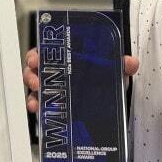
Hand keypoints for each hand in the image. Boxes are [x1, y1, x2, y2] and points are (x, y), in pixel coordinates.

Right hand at [23, 47, 138, 114]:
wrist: (108, 105)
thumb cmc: (104, 82)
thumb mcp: (112, 71)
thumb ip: (121, 65)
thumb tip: (130, 62)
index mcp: (66, 59)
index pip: (45, 51)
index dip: (37, 53)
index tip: (36, 58)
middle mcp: (55, 72)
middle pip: (34, 69)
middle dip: (31, 73)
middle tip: (36, 79)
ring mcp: (51, 89)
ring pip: (34, 87)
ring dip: (32, 92)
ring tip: (37, 99)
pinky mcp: (52, 106)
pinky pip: (39, 105)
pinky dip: (36, 107)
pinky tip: (38, 110)